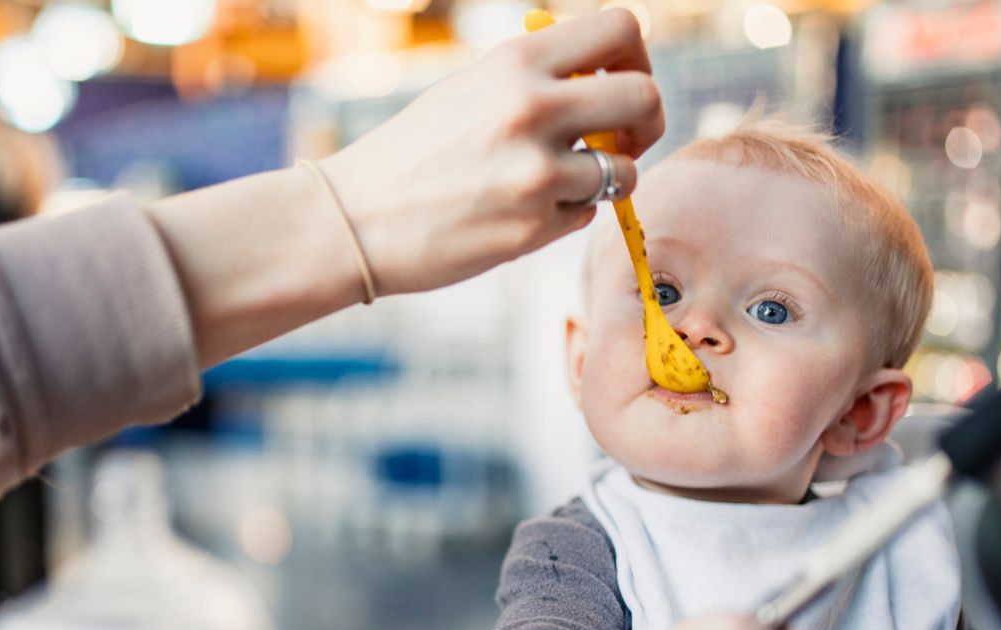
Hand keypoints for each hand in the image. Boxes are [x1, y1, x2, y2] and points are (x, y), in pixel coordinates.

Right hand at [324, 7, 664, 295]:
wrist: (354, 219)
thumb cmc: (413, 154)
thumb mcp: (471, 90)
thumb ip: (536, 79)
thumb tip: (608, 80)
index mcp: (515, 62)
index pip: (621, 29)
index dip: (635, 58)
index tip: (618, 83)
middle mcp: (531, 110)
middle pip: (644, 97)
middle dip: (645, 122)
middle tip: (622, 140)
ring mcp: (535, 173)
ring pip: (624, 171)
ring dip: (606, 180)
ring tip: (559, 184)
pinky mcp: (531, 229)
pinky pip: (586, 216)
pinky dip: (566, 215)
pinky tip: (519, 213)